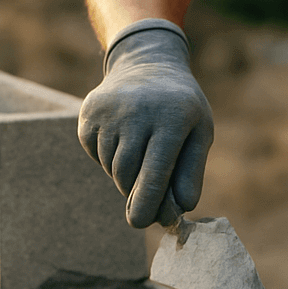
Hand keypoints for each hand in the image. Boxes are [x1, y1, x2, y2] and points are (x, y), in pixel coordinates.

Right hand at [78, 20, 213, 227]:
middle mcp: (136, 113)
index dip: (146, 203)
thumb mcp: (199, 134)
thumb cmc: (181, 109)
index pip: (153, 173)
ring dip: (124, 172)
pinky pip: (95, 152)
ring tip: (141, 149)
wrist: (148, 65)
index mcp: (171, 119)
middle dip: (136, 190)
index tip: (140, 223)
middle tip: (148, 189)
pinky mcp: (88, 113)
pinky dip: (108, 156)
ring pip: (110, 166)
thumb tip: (180, 208)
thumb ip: (191, 173)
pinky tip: (123, 136)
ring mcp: (108, 111)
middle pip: (127, 175)